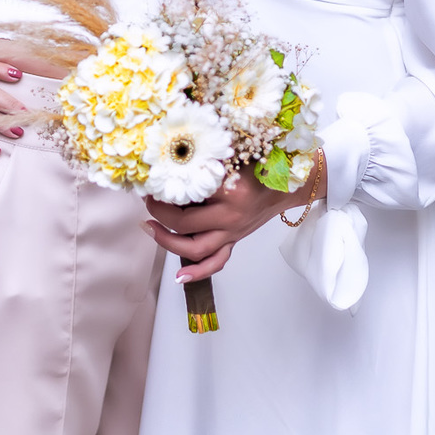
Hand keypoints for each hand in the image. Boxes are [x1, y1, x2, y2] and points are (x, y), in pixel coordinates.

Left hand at [144, 158, 323, 281]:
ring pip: (195, 248)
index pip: (188, 194)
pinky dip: (197, 272)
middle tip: (148, 202)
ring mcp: (233, 233)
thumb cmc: (259, 166)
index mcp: (230, 191)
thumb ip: (205, 160)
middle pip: (185, 224)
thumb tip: (170, 160)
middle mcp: (231, 216)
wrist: (286, 184)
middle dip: (160, 214)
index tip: (151, 182)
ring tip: (150, 228)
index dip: (165, 189)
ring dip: (167, 242)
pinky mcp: (234, 241)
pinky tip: (178, 277)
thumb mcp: (232, 157)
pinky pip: (216, 262)